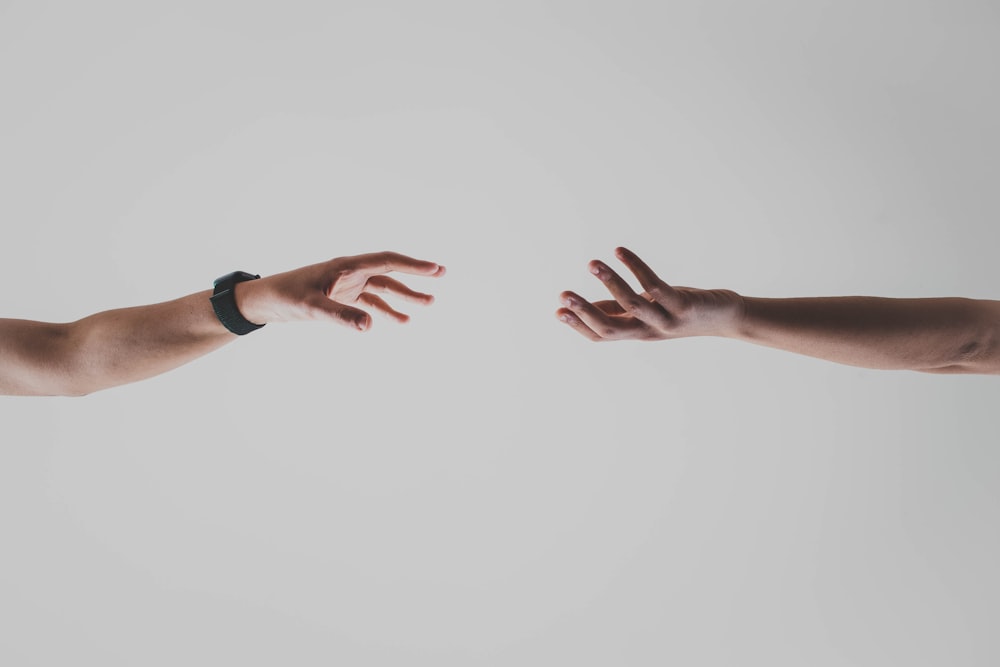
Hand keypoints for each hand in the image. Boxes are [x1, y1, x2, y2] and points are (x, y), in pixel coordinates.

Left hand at [238, 251, 445, 330]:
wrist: (262, 302)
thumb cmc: (284, 297)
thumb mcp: (312, 308)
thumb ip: (341, 316)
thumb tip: (370, 326)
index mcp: (345, 266)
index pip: (386, 261)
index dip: (413, 265)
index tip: (436, 270)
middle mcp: (349, 272)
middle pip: (389, 273)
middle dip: (415, 277)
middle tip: (441, 278)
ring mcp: (346, 285)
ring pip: (382, 289)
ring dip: (403, 297)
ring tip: (427, 306)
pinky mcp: (341, 298)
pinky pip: (370, 302)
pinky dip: (385, 310)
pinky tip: (399, 321)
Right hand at [556, 246, 744, 341]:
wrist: (726, 318)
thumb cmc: (681, 312)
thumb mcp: (647, 314)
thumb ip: (618, 312)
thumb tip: (586, 309)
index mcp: (636, 333)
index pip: (602, 336)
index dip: (579, 326)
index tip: (556, 311)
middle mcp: (649, 330)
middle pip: (612, 328)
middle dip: (586, 312)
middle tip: (563, 294)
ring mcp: (666, 319)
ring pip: (632, 305)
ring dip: (610, 283)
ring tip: (592, 263)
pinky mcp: (683, 304)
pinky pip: (655, 285)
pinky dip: (636, 267)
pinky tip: (619, 251)